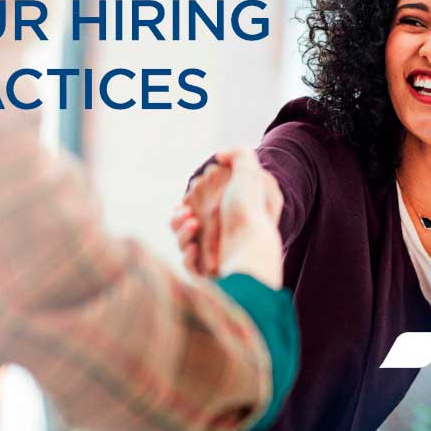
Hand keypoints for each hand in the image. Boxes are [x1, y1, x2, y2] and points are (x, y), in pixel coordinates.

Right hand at [171, 148, 282, 288]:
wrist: (251, 251)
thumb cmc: (250, 213)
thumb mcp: (250, 173)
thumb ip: (238, 155)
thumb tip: (219, 156)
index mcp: (230, 217)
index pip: (201, 208)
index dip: (189, 202)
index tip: (187, 198)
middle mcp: (223, 238)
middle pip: (186, 225)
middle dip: (179, 218)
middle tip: (186, 214)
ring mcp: (215, 257)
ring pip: (183, 244)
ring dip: (181, 233)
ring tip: (192, 225)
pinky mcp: (208, 275)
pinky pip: (189, 265)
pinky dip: (188, 256)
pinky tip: (194, 249)